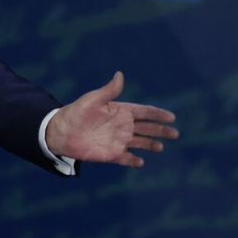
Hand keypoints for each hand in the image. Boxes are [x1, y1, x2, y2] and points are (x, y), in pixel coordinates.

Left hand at [46, 72, 178, 166]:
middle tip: (176, 133)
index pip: (144, 112)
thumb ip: (108, 90)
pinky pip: (126, 158)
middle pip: (147, 128)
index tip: (171, 117)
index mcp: (120, 111)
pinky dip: (134, 161)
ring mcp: (118, 140)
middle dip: (161, 130)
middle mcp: (122, 126)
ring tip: (160, 147)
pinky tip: (141, 162)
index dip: (157, 114)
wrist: (61, 132)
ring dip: (151, 145)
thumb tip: (120, 74)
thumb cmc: (76, 112)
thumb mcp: (93, 99)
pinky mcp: (111, 154)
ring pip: (140, 143)